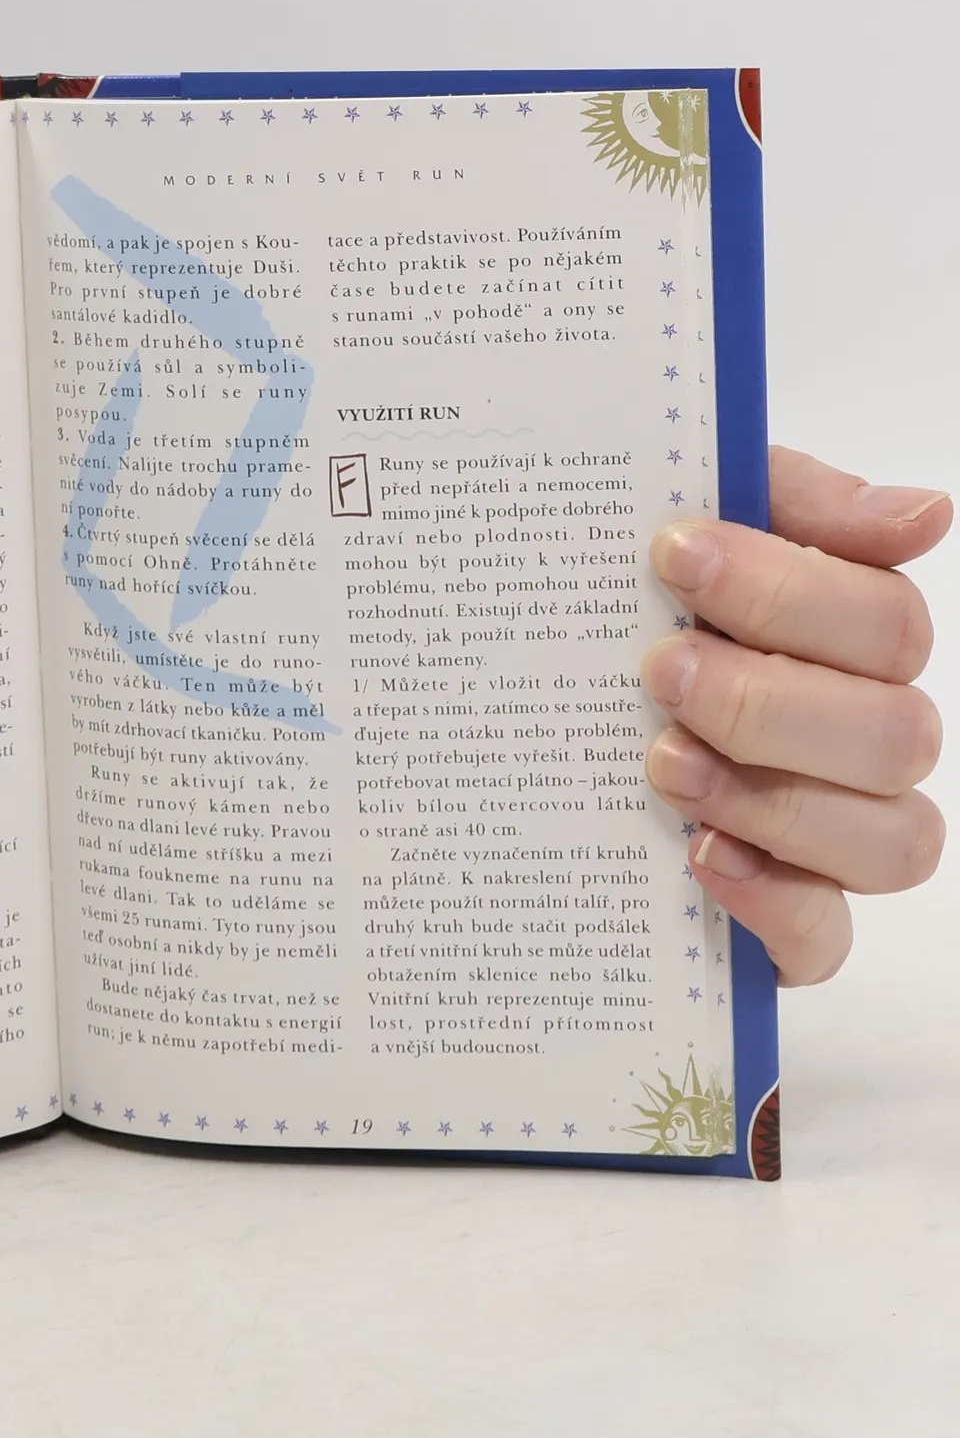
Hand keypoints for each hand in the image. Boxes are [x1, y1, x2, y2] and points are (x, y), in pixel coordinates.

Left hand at [643, 448, 947, 984]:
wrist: (518, 710)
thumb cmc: (622, 608)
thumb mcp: (677, 519)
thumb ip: (789, 500)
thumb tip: (923, 515)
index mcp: (848, 641)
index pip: (886, 621)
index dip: (791, 591)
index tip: (676, 554)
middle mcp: (862, 738)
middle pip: (897, 733)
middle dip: (770, 698)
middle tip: (659, 668)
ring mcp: (835, 834)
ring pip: (890, 840)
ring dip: (775, 799)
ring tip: (660, 763)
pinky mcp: (785, 920)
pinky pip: (827, 938)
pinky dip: (774, 902)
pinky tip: (699, 856)